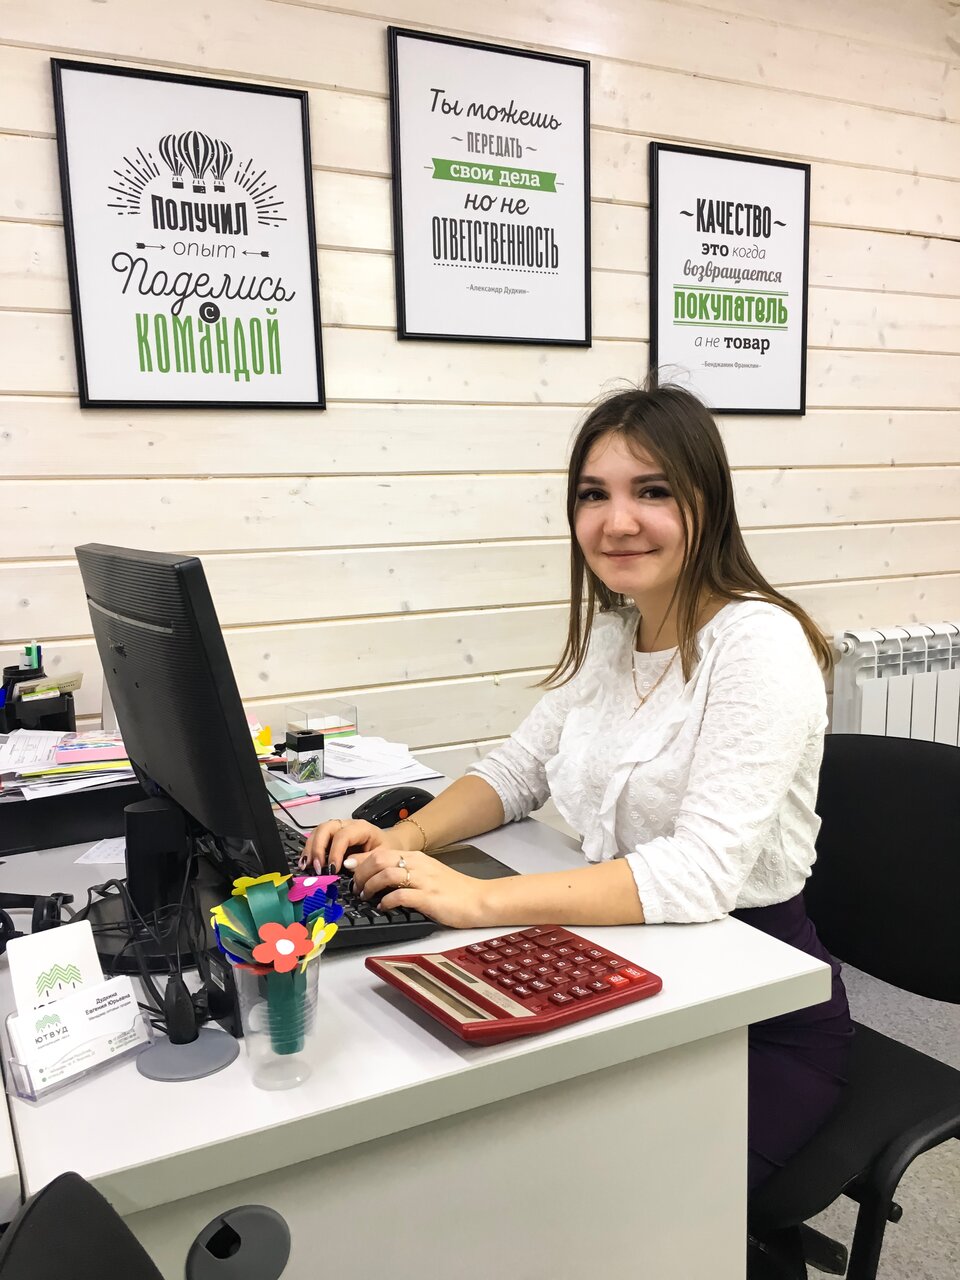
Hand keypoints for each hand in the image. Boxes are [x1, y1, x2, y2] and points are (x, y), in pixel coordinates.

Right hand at [300, 818, 404, 872]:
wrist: (390, 844)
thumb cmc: (387, 849)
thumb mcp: (383, 855)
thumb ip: (366, 860)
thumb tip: (346, 865)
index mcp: (361, 828)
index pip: (343, 835)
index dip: (335, 852)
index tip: (332, 870)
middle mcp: (347, 825)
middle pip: (326, 828)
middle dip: (318, 848)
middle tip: (317, 867)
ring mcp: (338, 829)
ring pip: (318, 832)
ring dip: (310, 848)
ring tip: (306, 866)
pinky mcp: (332, 837)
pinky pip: (317, 839)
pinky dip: (309, 850)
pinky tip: (306, 863)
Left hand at [350, 847, 488, 929]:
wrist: (479, 899)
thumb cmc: (452, 890)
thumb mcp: (426, 873)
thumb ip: (404, 871)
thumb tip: (378, 875)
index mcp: (416, 858)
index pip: (380, 851)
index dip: (360, 861)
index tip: (347, 870)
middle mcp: (418, 865)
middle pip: (379, 859)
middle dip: (360, 873)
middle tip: (355, 887)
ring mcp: (424, 881)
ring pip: (387, 874)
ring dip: (370, 886)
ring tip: (365, 896)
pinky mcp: (429, 898)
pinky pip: (401, 895)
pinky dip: (387, 901)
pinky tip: (384, 907)